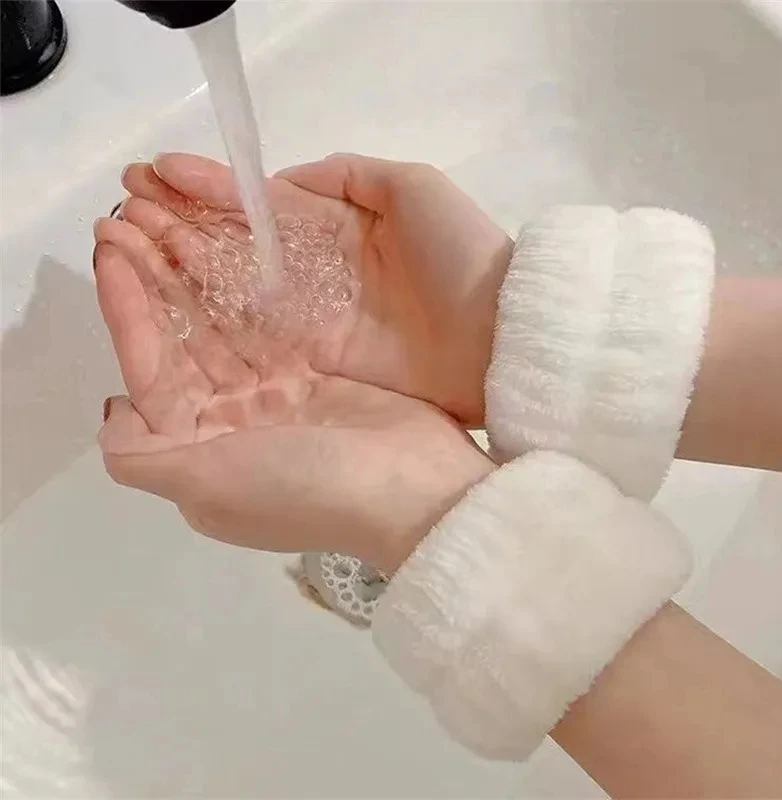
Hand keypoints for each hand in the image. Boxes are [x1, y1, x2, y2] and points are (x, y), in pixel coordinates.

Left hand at [93, 217, 491, 568]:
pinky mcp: (318, 373)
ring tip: (169, 214)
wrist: (416, 490)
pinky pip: (271, 320)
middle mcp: (232, 421)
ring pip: (224, 323)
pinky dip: (247, 281)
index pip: (149, 369)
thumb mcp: (209, 487)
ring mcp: (278, 395)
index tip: (110, 249)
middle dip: (154, 279)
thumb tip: (112, 414)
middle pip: (183, 340)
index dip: (125, 309)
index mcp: (200, 449)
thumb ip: (142, 457)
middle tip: (130, 213)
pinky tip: (230, 239)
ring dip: (194, 271)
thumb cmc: (305, 485)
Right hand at [120, 153, 512, 423]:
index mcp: (339, 226)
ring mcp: (313, 319)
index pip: (262, 204)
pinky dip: (212, 318)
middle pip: (239, 246)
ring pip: (237, 290)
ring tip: (126, 245)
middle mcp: (317, 272)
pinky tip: (166, 301)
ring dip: (182, 268)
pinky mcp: (316, 361)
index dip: (211, 187)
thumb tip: (283, 181)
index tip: (157, 172)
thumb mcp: (412, 188)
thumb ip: (345, 176)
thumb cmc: (461, 254)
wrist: (499, 339)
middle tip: (123, 209)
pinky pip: (255, 336)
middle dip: (182, 224)